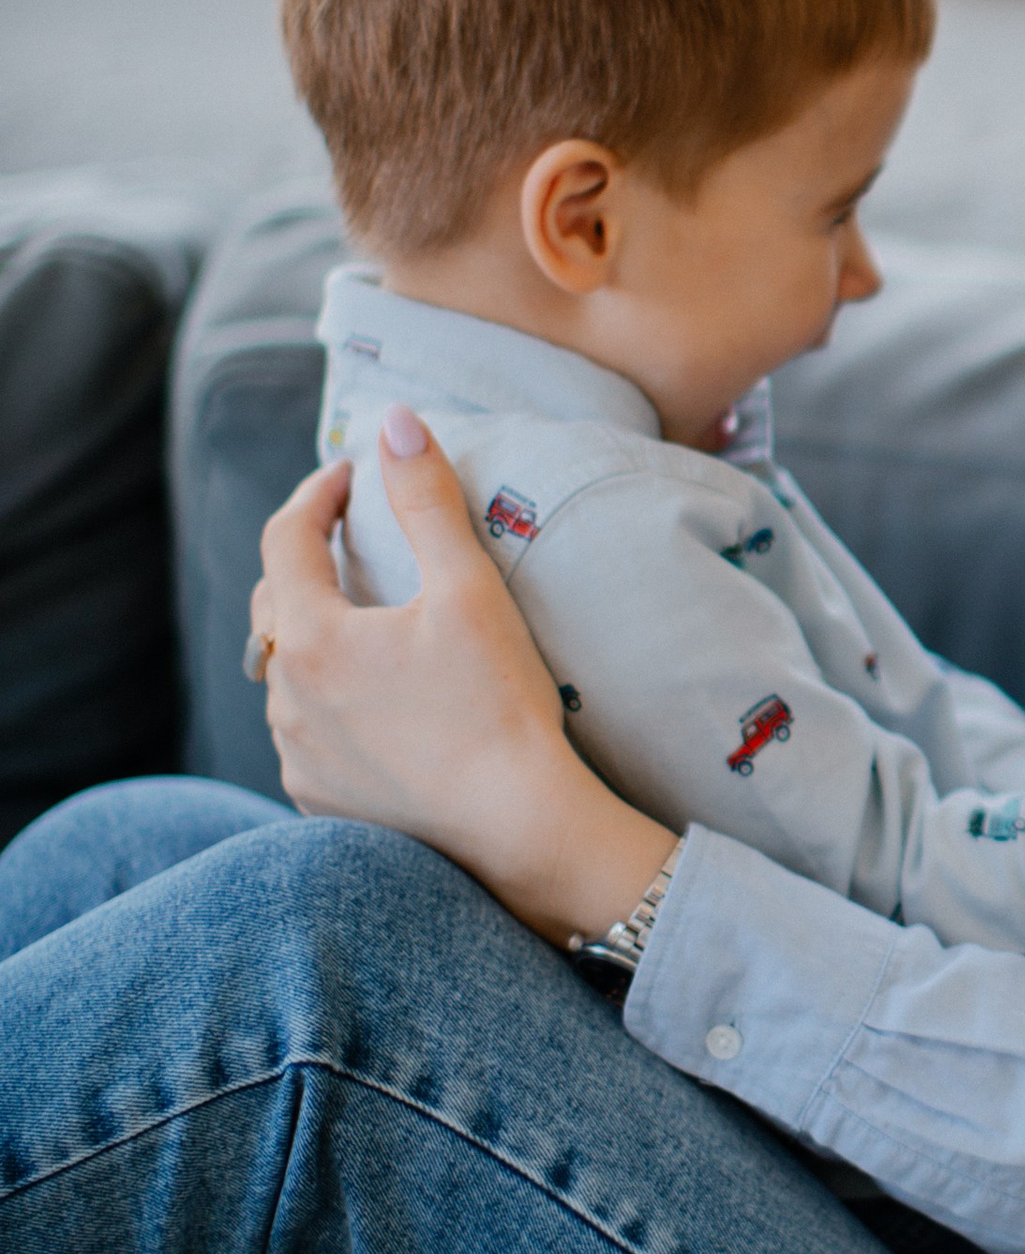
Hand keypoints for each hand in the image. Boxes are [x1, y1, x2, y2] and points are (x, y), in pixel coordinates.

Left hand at [251, 408, 677, 945]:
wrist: (519, 831)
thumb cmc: (500, 706)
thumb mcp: (469, 590)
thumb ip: (426, 500)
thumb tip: (394, 422)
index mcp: (311, 638)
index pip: (287, 537)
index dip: (317, 493)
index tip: (353, 476)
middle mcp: (284, 699)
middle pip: (277, 605)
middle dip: (309, 563)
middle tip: (355, 541)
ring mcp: (296, 758)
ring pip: (288, 674)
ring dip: (318, 638)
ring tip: (371, 625)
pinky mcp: (318, 802)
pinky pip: (307, 732)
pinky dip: (331, 702)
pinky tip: (378, 703)